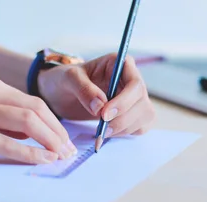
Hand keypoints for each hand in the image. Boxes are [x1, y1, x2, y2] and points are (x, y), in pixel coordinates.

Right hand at [0, 72, 77, 163]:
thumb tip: (31, 135)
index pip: (32, 100)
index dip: (53, 122)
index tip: (64, 140)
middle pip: (35, 108)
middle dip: (58, 132)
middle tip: (69, 151)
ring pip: (26, 121)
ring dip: (50, 141)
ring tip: (61, 157)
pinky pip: (6, 142)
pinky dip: (29, 153)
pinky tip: (42, 162)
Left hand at [37, 53, 155, 136]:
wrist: (61, 94)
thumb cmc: (65, 80)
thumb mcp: (69, 79)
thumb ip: (84, 89)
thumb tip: (100, 107)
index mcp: (120, 64)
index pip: (135, 84)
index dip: (123, 102)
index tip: (104, 115)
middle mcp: (131, 80)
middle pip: (142, 102)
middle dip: (123, 119)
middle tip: (102, 129)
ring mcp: (135, 98)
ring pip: (145, 116)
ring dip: (125, 128)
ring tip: (102, 132)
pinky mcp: (133, 114)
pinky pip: (140, 126)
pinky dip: (127, 133)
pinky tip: (109, 132)